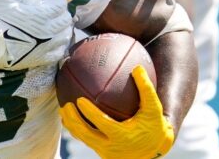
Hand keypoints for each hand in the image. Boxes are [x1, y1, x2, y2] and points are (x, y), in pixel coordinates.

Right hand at [0, 0, 72, 69]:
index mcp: (42, 14)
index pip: (61, 3)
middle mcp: (49, 31)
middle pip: (66, 19)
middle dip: (61, 11)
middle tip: (52, 9)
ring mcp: (47, 47)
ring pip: (66, 36)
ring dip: (62, 28)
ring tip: (54, 25)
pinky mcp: (41, 59)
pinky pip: (59, 52)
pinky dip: (59, 45)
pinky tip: (53, 42)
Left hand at [59, 65, 174, 158]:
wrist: (154, 148)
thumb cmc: (153, 125)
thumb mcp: (154, 108)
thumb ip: (146, 89)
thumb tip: (137, 67)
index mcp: (123, 136)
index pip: (102, 124)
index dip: (90, 113)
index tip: (79, 100)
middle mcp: (112, 146)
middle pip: (86, 135)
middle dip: (73, 121)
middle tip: (66, 105)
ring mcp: (105, 151)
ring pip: (82, 139)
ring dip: (71, 125)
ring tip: (63, 110)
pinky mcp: (102, 153)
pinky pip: (85, 140)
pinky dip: (76, 130)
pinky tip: (69, 117)